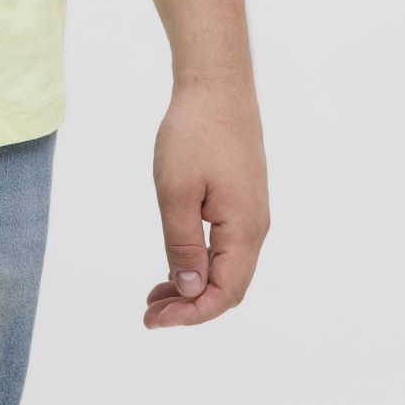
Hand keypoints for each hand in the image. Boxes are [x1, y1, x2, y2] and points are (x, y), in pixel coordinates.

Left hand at [145, 76, 269, 327]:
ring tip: (156, 294)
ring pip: (225, 267)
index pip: (225, 293)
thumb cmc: (196, 132)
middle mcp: (254, 228)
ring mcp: (249, 213)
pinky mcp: (240, 199)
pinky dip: (199, 261)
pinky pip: (224, 245)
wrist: (217, 84)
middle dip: (190, 305)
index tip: (155, 320)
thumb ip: (183, 244)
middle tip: (150, 312)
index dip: (191, 314)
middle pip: (228, 286)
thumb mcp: (177, 191)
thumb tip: (190, 291)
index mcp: (245, 230)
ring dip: (193, 284)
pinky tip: (175, 260)